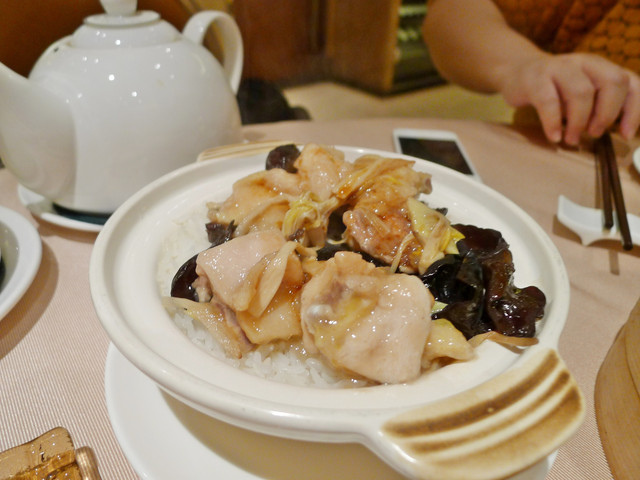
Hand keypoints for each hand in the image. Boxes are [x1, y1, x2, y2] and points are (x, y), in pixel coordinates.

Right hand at [498, 52, 639, 144]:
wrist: (516, 71)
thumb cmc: (554, 89)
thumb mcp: (582, 92)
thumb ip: (601, 105)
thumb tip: (622, 133)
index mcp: (602, 67)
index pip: (631, 83)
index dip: (634, 110)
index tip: (626, 134)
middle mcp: (585, 63)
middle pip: (613, 81)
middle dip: (607, 113)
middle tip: (594, 134)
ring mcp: (559, 67)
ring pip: (582, 91)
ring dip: (579, 121)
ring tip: (571, 139)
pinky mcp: (535, 78)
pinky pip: (548, 101)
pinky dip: (553, 123)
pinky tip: (554, 136)